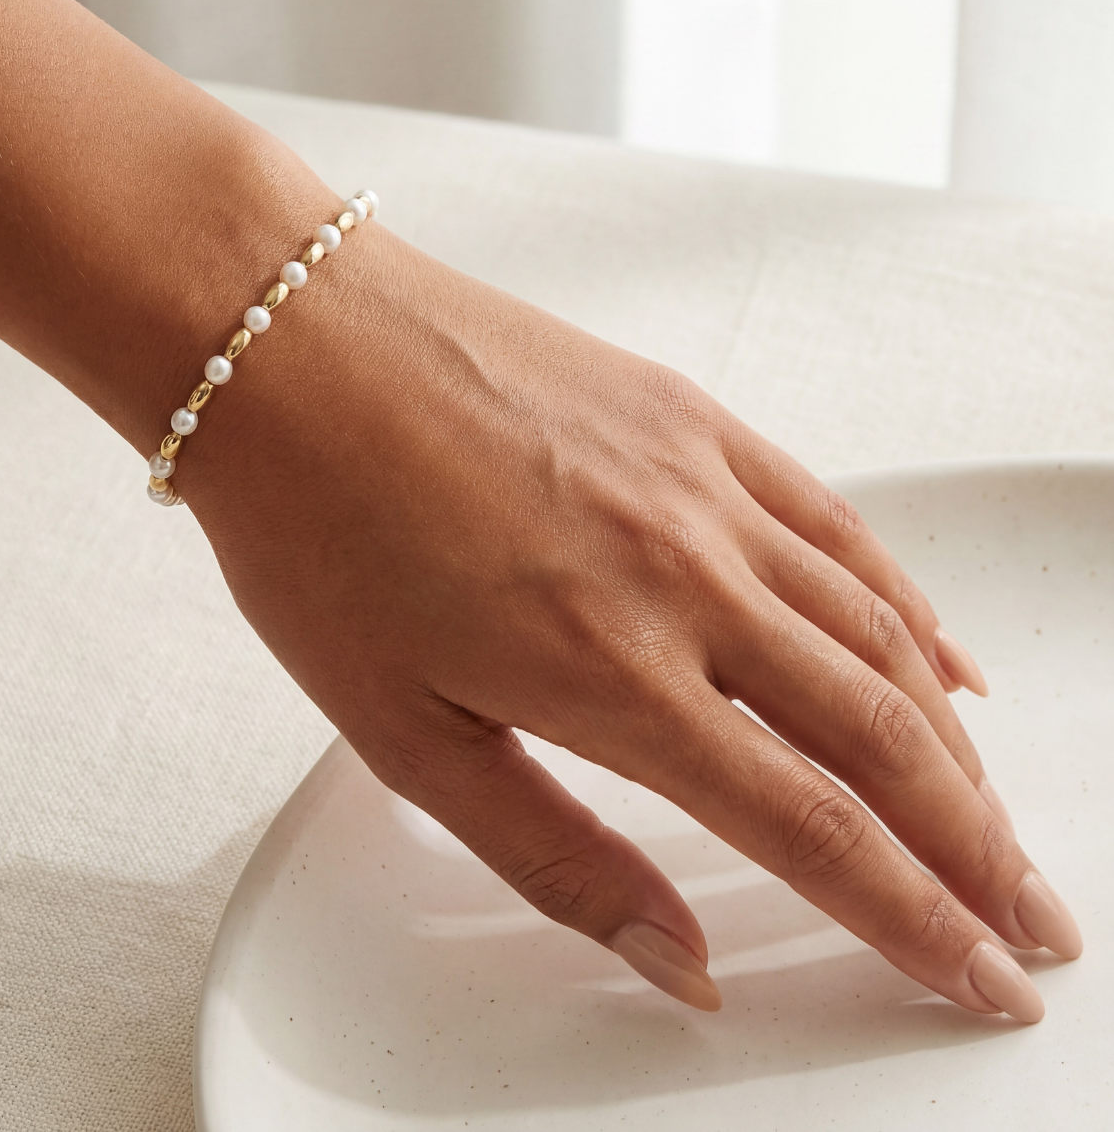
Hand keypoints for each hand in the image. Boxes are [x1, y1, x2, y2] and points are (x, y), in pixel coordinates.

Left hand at [179, 224, 1082, 1019]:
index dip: (914, 922)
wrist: (291, 349)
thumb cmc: (317, 535)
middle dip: (978, 849)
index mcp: (612, 674)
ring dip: (954, 742)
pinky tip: (940, 655)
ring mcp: (703, 486)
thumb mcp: (405, 734)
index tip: (979, 976)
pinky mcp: (693, 420)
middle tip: (1034, 924)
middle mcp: (687, 577)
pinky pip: (837, 524)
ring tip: (994, 818)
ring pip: (880, 631)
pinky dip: (906, 602)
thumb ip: (557, 856)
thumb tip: (680, 958)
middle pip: (883, 738)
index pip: (813, 829)